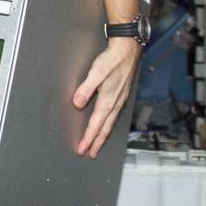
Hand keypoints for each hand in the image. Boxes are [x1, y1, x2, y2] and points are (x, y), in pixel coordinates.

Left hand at [72, 40, 140, 158]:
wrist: (128, 50)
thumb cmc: (112, 60)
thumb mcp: (96, 72)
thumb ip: (86, 88)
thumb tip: (77, 103)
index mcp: (108, 101)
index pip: (96, 125)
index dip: (88, 139)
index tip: (82, 149)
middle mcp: (115, 104)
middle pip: (105, 129)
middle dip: (97, 143)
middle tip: (91, 154)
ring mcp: (120, 101)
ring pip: (110, 124)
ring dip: (103, 136)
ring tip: (98, 145)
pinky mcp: (121, 96)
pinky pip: (114, 117)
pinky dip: (108, 126)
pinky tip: (106, 126)